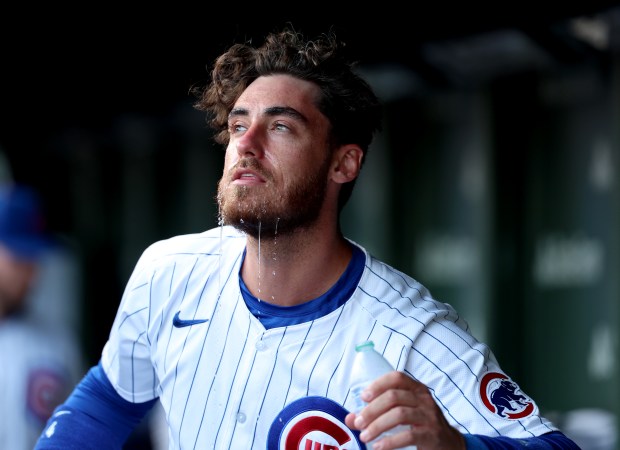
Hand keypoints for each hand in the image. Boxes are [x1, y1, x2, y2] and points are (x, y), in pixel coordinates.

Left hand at [344, 371, 465, 449]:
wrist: (449, 443)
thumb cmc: (421, 424)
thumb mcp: (402, 413)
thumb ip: (377, 413)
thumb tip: (350, 418)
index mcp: (416, 388)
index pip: (396, 377)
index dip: (378, 384)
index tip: (363, 397)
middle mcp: (424, 399)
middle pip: (393, 397)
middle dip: (372, 410)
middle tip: (358, 423)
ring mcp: (429, 416)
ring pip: (399, 414)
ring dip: (377, 426)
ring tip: (365, 436)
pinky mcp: (431, 434)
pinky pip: (408, 436)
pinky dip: (390, 442)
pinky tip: (378, 447)